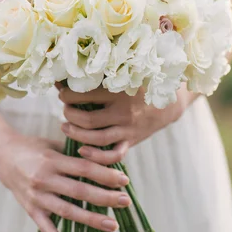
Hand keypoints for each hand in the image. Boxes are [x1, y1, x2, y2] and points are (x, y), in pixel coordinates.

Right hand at [0, 132, 131, 231]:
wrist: (2, 157)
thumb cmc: (33, 148)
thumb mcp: (53, 144)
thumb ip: (75, 152)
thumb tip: (106, 159)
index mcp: (52, 160)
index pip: (84, 168)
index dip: (105, 175)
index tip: (124, 180)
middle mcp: (43, 179)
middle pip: (79, 191)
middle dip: (105, 197)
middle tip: (125, 201)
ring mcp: (36, 197)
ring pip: (67, 211)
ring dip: (91, 219)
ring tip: (112, 224)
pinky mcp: (31, 211)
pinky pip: (47, 230)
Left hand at [57, 85, 196, 163]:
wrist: (169, 102)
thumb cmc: (140, 84)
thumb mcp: (123, 76)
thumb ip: (98, 76)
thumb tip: (65, 75)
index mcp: (120, 90)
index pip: (85, 94)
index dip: (67, 95)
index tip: (63, 93)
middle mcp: (124, 111)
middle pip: (87, 119)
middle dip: (69, 114)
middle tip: (65, 109)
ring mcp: (128, 128)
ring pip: (96, 138)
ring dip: (76, 134)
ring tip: (65, 126)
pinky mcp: (131, 140)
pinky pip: (114, 155)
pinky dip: (96, 156)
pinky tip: (82, 150)